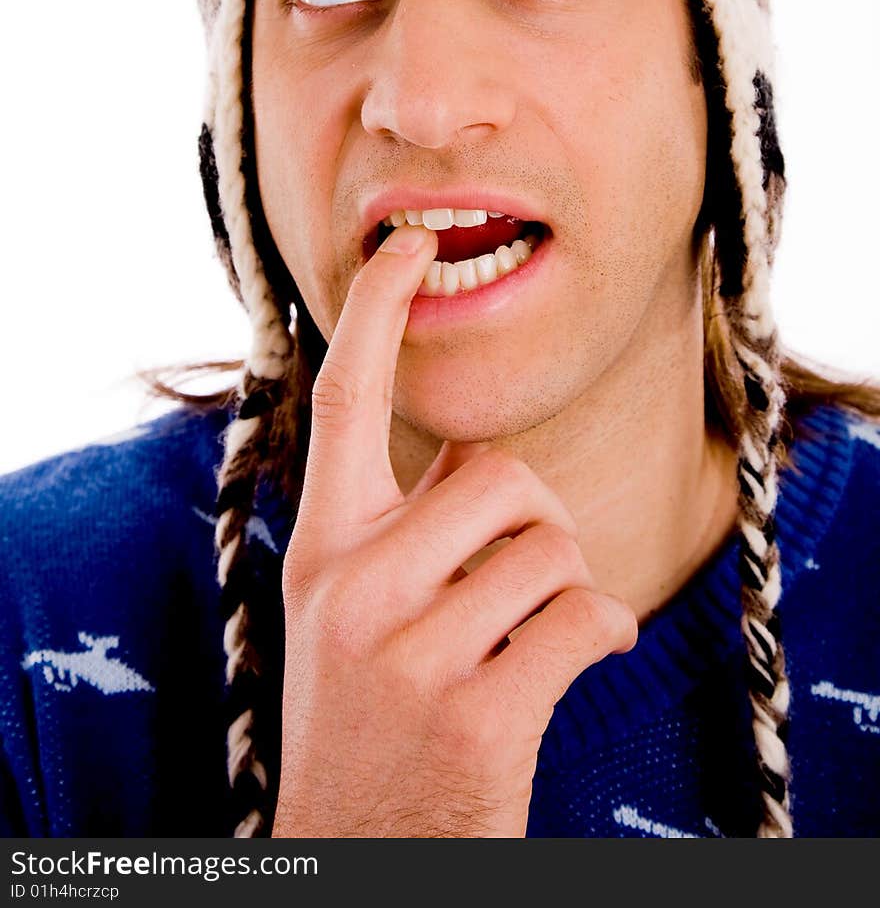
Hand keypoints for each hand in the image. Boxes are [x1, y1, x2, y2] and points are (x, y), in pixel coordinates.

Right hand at [272, 223, 636, 837]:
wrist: (358, 856)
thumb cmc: (371, 719)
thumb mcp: (352, 614)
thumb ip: (401, 531)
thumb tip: (486, 466)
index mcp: (321, 548)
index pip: (343, 402)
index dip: (375, 313)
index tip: (404, 245)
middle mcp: (353, 586)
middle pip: (498, 474)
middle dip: (536, 518)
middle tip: (518, 578)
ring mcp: (410, 654)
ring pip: (552, 547)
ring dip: (566, 588)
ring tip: (527, 640)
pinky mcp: (476, 715)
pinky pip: (587, 619)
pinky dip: (603, 636)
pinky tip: (568, 667)